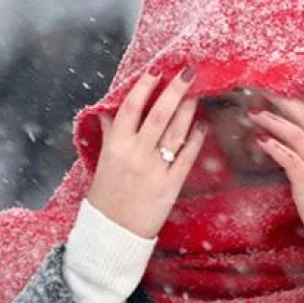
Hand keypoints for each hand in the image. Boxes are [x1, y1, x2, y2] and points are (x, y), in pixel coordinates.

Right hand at [89, 67, 208, 238]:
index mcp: (116, 146)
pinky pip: (187, 157)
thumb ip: (109, 134)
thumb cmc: (106, 195)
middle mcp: (136, 155)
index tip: (157, 71)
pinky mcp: (171, 185)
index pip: (131, 108)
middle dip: (174, 90)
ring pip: (175, 132)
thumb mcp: (102, 162)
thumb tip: (109, 111)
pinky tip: (201, 126)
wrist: (113, 231)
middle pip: (159, 114)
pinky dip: (195, 139)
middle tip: (188, 72)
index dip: (144, 86)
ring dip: (188, 110)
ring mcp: (155, 170)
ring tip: (195, 94)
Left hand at [250, 93, 303, 259]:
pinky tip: (258, 139)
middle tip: (261, 87)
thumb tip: (300, 154)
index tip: (282, 85)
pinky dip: (273, 146)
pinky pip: (291, 159)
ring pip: (297, 133)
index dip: (301, 99)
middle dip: (283, 99)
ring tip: (253, 111)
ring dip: (273, 119)